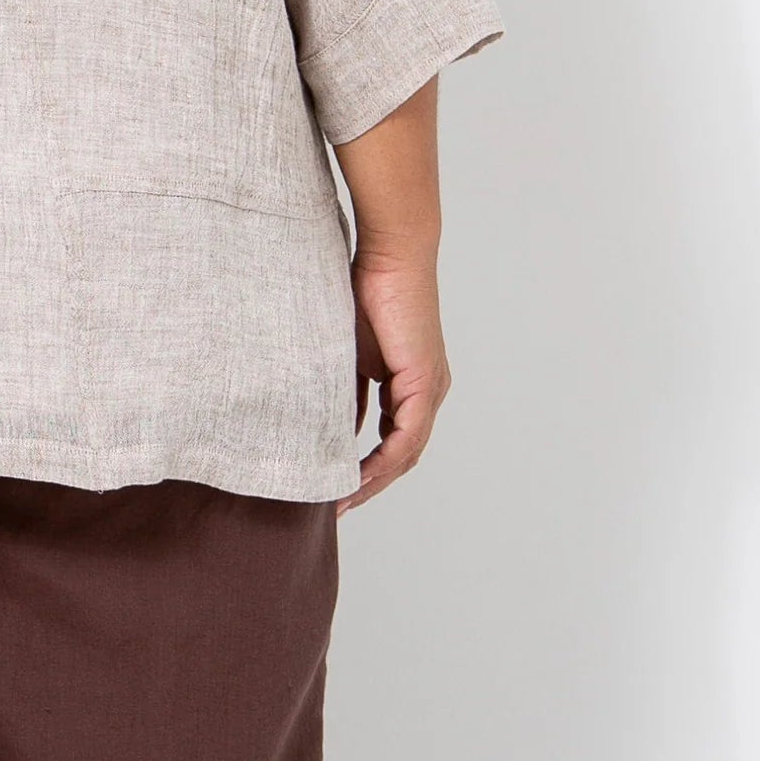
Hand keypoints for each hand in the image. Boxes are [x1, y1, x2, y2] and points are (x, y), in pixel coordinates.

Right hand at [340, 254, 450, 513]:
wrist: (391, 256)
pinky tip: (359, 474)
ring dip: (375, 479)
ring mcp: (430, 389)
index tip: (337, 485)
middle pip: (403, 455)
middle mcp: (427, 391)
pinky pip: (407, 436)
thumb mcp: (349, 350)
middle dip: (370, 483)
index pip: (394, 439)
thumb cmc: (368, 289)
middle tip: (339, 505)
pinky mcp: (424, 382)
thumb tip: (330, 423)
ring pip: (407, 452)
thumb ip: (346, 387)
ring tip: (343, 498)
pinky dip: (384, 460)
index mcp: (411, 383)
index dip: (368, 467)